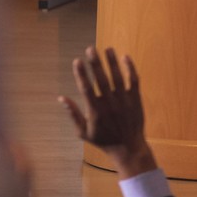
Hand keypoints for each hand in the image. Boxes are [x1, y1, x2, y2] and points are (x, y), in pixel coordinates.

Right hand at [59, 46, 155, 177]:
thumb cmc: (103, 140)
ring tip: (107, 49)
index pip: (86, 89)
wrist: (128, 147)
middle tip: (91, 48)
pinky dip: (130, 69)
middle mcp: (110, 105)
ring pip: (118, 78)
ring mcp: (124, 101)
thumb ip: (73, 114)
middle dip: (96, 64)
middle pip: (102, 80)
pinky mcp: (136, 100)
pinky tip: (125, 57)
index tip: (77, 61)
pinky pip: (134, 81)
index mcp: (95, 112)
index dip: (81, 74)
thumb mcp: (83, 132)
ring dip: (112, 63)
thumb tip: (60, 97)